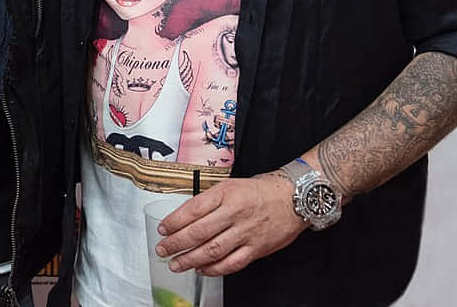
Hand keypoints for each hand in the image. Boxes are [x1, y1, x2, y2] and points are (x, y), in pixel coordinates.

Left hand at [153, 173, 306, 275]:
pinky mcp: (257, 249)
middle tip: (163, 250)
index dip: (174, 222)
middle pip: (198, 232)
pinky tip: (202, 270)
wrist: (294, 198)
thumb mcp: (231, 186)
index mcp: (225, 194)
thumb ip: (210, 200)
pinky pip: (232, 263)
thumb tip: (185, 217)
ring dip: (190, 259)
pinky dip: (214, 269)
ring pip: (212, 250)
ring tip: (177, 264)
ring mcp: (246, 233)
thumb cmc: (261, 190)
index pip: (192, 209)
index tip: (163, 229)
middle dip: (176, 243)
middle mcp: (234, 213)